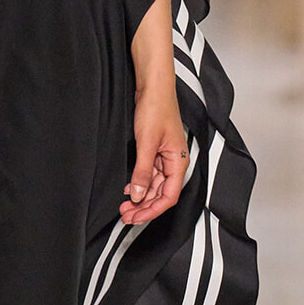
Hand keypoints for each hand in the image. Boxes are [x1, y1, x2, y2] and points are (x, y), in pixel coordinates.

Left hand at [120, 91, 189, 225]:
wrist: (153, 87)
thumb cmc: (156, 108)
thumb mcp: (146, 142)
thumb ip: (142, 171)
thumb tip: (138, 195)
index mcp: (179, 162)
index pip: (169, 196)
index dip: (152, 210)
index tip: (136, 217)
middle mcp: (174, 162)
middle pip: (162, 194)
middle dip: (144, 207)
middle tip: (126, 216)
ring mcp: (165, 157)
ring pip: (154, 186)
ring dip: (140, 197)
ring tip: (124, 206)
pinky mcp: (155, 151)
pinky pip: (149, 174)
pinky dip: (139, 184)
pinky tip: (128, 190)